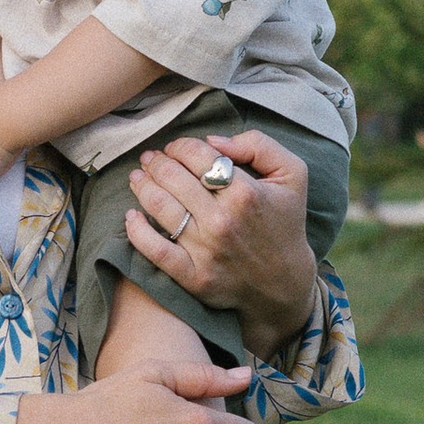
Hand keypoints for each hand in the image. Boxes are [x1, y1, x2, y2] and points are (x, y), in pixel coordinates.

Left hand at [122, 127, 318, 357]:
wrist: (283, 282)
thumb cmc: (285, 222)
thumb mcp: (292, 174)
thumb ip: (258, 145)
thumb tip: (212, 141)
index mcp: (245, 192)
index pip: (197, 155)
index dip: (180, 146)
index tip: (175, 149)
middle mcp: (222, 220)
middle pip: (173, 178)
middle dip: (156, 162)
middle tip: (150, 159)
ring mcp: (205, 250)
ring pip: (159, 207)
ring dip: (141, 186)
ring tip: (137, 178)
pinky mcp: (192, 276)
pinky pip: (154, 250)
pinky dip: (136, 231)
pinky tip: (131, 217)